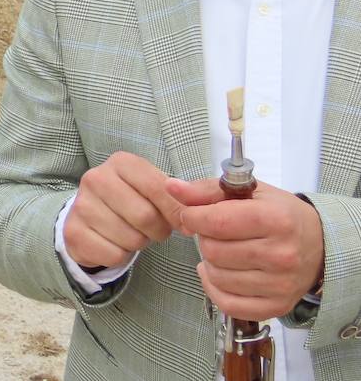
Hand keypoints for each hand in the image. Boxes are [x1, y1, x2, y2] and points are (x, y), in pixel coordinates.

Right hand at [63, 152, 186, 271]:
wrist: (88, 216)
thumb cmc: (130, 200)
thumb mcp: (152, 190)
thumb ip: (175, 197)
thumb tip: (192, 212)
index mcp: (120, 162)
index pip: (158, 187)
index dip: (176, 211)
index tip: (182, 223)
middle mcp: (95, 178)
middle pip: (145, 216)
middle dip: (158, 230)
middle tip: (153, 229)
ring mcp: (81, 205)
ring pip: (131, 238)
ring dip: (139, 243)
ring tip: (131, 232)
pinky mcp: (74, 232)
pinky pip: (114, 255)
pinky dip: (121, 256)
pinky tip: (114, 242)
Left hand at [169, 176, 324, 319]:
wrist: (320, 245)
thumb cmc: (280, 214)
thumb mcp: (248, 192)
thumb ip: (206, 190)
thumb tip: (172, 187)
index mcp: (275, 219)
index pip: (216, 222)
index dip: (192, 217)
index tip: (192, 215)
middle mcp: (280, 254)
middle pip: (213, 251)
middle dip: (204, 238)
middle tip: (215, 233)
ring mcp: (280, 284)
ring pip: (217, 276)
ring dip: (210, 263)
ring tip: (222, 252)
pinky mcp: (277, 306)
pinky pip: (228, 304)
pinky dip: (214, 288)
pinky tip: (219, 274)